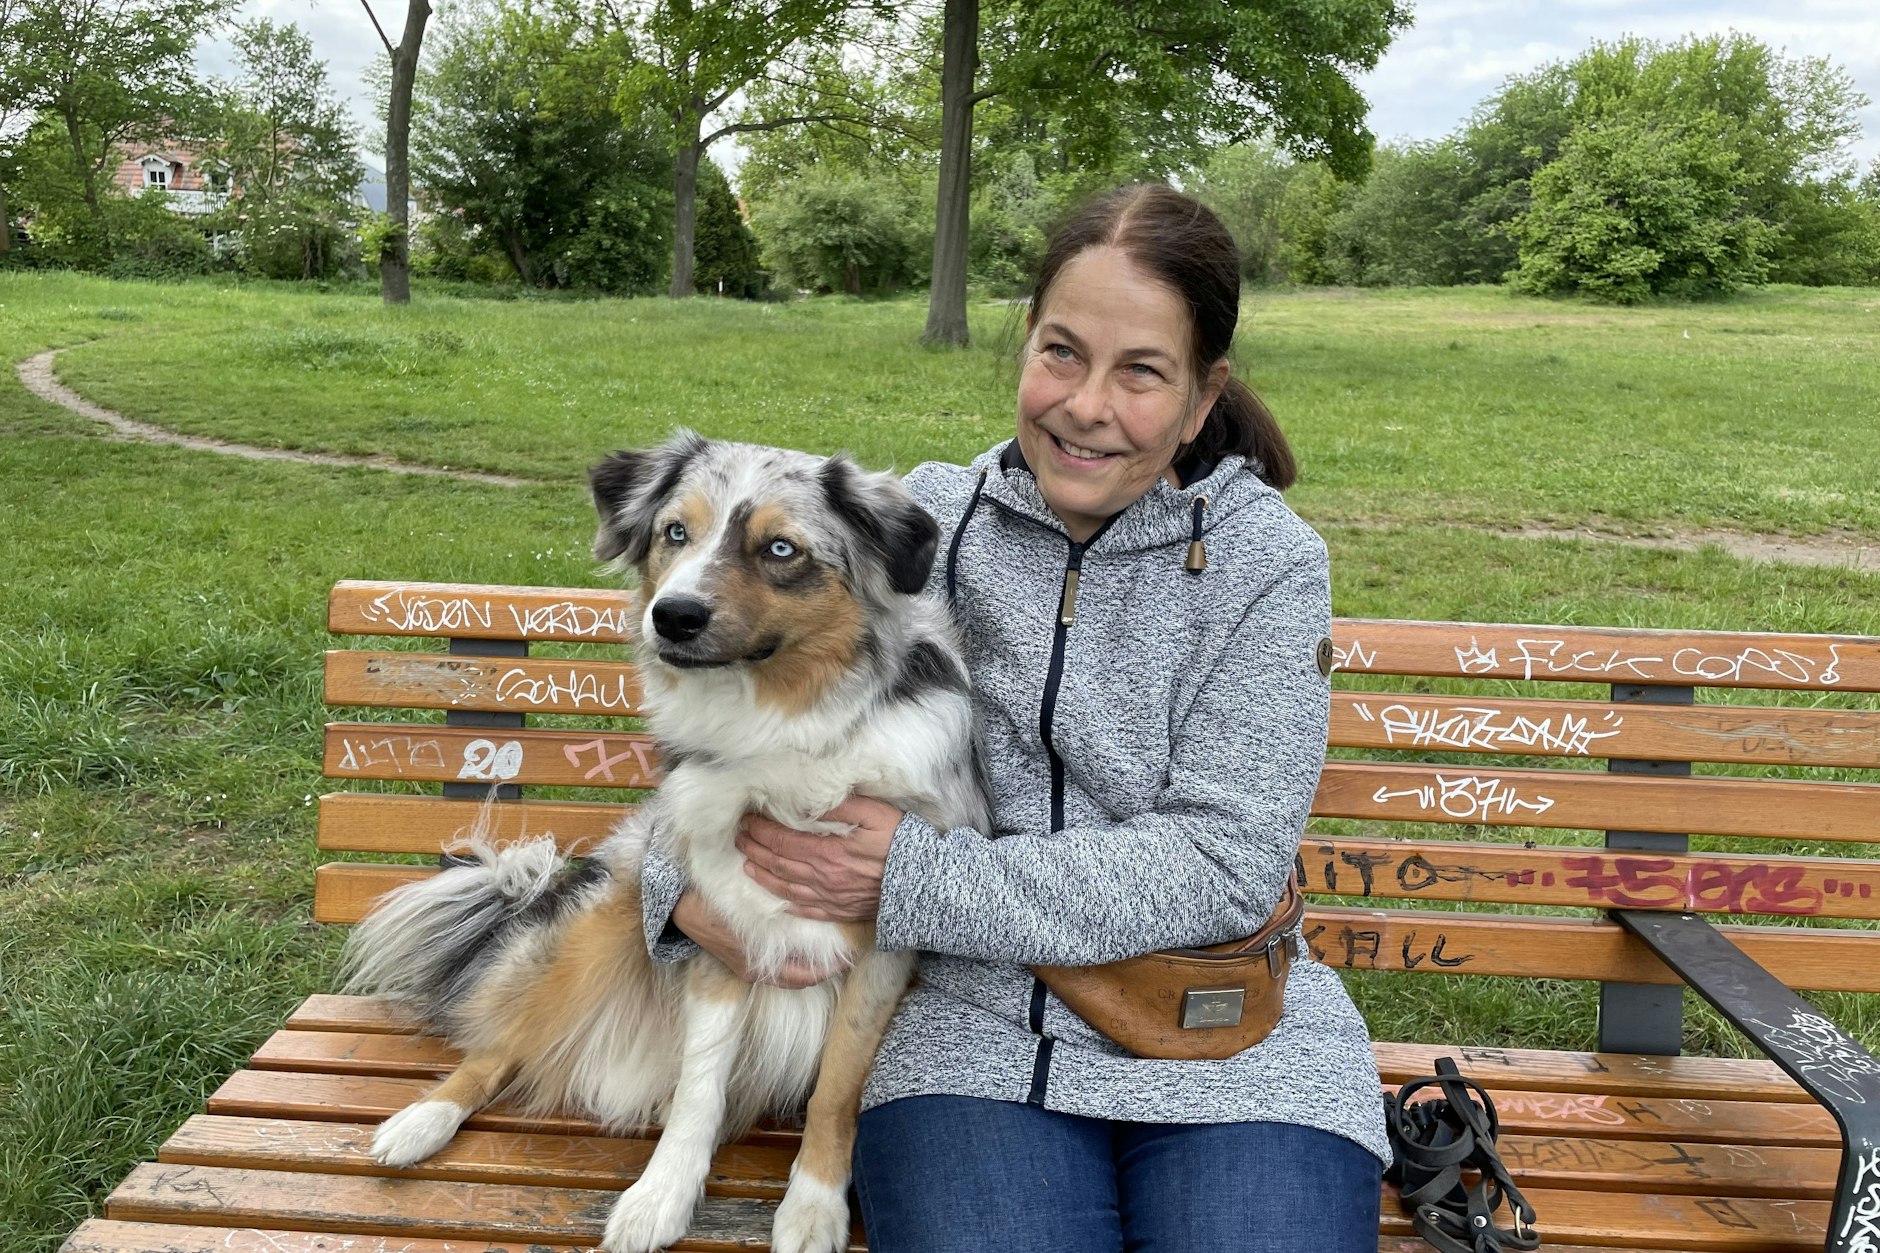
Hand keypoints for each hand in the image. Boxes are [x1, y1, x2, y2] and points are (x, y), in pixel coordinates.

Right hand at [670, 890, 845, 988]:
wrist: (682, 909)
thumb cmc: (713, 907)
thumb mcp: (745, 911)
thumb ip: (772, 917)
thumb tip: (805, 908)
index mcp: (757, 965)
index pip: (802, 976)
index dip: (826, 970)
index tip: (845, 958)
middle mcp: (755, 971)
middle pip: (798, 980)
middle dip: (821, 971)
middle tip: (843, 957)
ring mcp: (748, 968)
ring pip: (787, 976)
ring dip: (808, 969)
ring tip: (828, 954)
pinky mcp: (743, 961)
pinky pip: (776, 969)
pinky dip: (793, 963)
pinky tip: (802, 947)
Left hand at [737, 795, 902, 922]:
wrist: (927, 884)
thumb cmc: (902, 843)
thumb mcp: (875, 813)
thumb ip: (840, 807)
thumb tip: (809, 802)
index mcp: (828, 852)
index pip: (782, 840)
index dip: (761, 831)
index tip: (747, 821)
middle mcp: (823, 877)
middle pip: (778, 863)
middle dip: (755, 850)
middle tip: (739, 839)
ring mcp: (831, 897)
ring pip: (787, 888)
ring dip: (763, 876)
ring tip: (747, 866)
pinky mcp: (841, 911)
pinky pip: (807, 910)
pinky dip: (787, 904)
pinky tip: (777, 901)